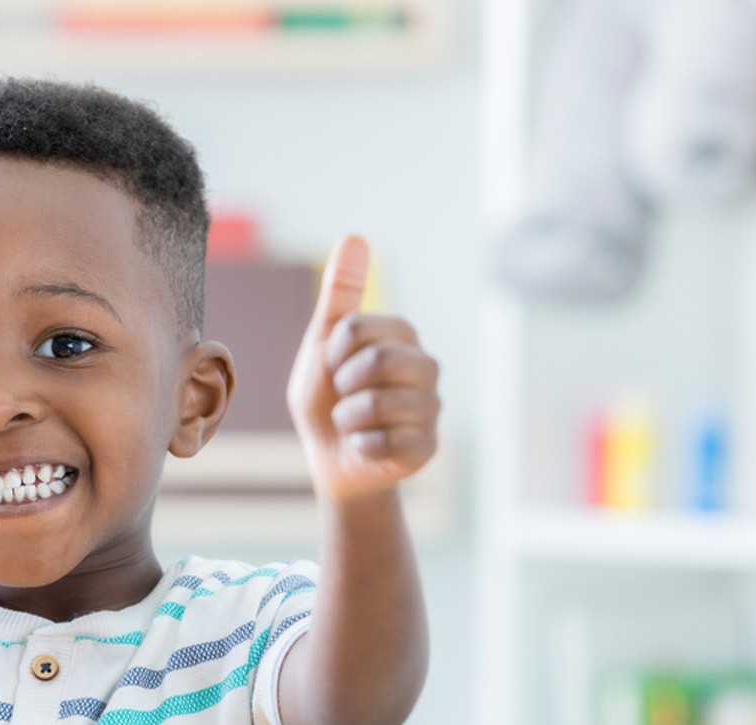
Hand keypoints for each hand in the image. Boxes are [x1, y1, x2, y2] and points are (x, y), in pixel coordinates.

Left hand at [286, 236, 440, 502]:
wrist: (330, 457)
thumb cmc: (327, 396)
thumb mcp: (324, 341)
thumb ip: (341, 293)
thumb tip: (355, 236)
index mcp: (403, 335)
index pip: (358, 329)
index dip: (333, 354)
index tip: (334, 367)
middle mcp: (426, 367)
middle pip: (378, 360)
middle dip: (343, 384)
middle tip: (344, 397)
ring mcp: (431, 408)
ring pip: (377, 405)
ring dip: (347, 419)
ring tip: (352, 423)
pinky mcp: (427, 446)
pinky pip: (384, 442)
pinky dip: (360, 446)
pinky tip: (365, 446)